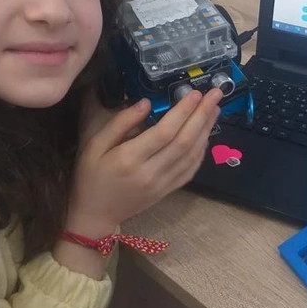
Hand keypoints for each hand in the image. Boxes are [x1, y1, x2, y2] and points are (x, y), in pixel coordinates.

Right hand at [66, 88, 222, 237]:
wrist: (94, 214)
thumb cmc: (90, 176)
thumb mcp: (94, 145)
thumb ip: (120, 123)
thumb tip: (146, 103)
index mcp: (129, 159)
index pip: (164, 132)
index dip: (182, 112)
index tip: (194, 93)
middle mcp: (150, 172)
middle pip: (184, 141)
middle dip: (202, 115)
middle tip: (215, 94)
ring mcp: (161, 184)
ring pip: (191, 156)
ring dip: (206, 130)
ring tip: (215, 108)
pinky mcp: (167, 191)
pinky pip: (190, 170)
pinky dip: (201, 151)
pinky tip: (205, 134)